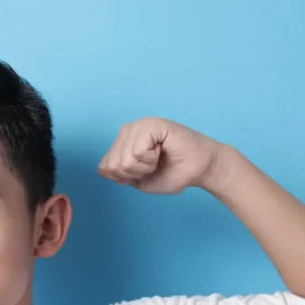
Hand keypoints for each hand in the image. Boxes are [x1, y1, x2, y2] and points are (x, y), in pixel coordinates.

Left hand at [97, 117, 229, 193]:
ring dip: (145, 166)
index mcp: (122, 143)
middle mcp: (127, 131)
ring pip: (124, 159)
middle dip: (135, 173)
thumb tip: (105, 167)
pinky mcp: (151, 124)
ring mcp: (139, 125)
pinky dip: (150, 159)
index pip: (104, 167)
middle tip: (154, 165)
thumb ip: (118, 174)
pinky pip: (137, 151)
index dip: (125, 178)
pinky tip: (162, 151)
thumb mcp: (137, 180)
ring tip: (159, 158)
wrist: (199, 170)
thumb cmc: (172, 173)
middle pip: (113, 165)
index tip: (146, 172)